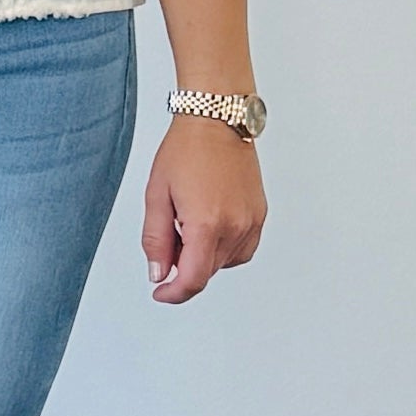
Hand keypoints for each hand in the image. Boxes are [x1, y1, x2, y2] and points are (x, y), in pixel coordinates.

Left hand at [142, 118, 263, 302]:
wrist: (217, 121)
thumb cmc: (186, 150)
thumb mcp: (157, 196)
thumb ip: (156, 240)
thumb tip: (159, 274)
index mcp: (207, 224)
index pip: (193, 280)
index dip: (173, 293)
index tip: (161, 291)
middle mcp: (235, 226)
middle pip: (206, 271)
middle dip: (183, 266)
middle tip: (170, 235)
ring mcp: (251, 222)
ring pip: (224, 263)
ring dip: (203, 256)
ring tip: (189, 223)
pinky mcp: (260, 215)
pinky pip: (242, 250)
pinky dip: (223, 249)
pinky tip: (209, 227)